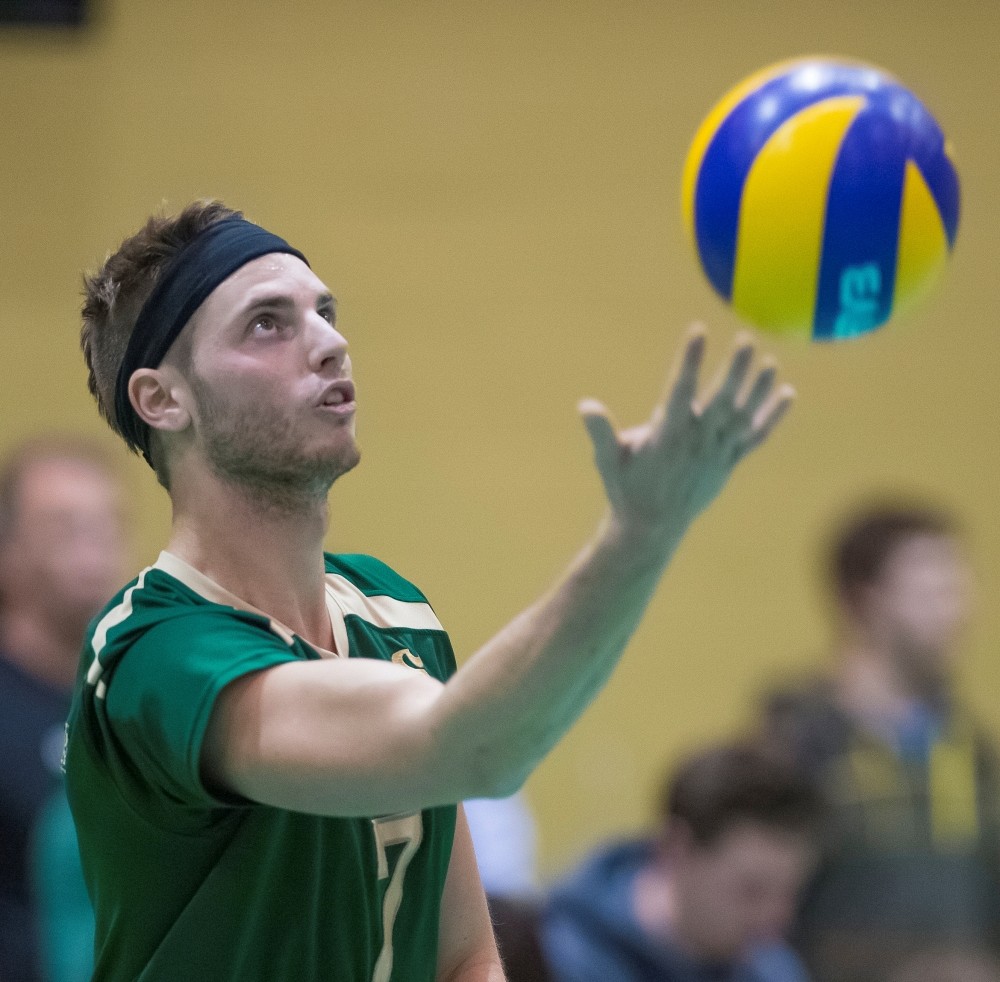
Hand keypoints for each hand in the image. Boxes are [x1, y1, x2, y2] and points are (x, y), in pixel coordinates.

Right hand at [579, 326, 793, 539]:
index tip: (698, 331)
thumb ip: (601, 432)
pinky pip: (754, 438)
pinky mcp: (728, 464)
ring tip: (772, 363)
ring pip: (742, 418)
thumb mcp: (608, 460)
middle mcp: (696, 444)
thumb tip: (585, 406)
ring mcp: (716, 455)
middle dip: (735, 371)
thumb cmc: (626, 487)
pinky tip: (787, 394)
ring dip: (758, 390)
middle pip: (720, 403)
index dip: (690, 360)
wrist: (651, 527)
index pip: (680, 391)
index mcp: (666, 436)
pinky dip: (772, 417)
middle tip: (747, 340)